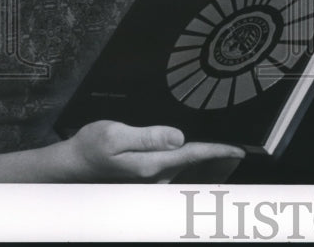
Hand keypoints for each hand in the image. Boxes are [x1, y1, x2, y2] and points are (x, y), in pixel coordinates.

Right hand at [64, 120, 244, 182]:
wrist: (72, 165)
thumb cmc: (92, 147)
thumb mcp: (116, 135)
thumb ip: (149, 136)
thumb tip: (179, 137)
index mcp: (152, 164)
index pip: (193, 155)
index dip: (218, 151)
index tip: (240, 149)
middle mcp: (156, 174)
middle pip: (195, 163)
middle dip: (218, 156)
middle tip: (241, 149)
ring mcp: (152, 178)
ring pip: (186, 167)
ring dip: (205, 158)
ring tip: (225, 149)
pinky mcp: (147, 175)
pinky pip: (176, 167)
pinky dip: (191, 160)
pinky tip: (197, 151)